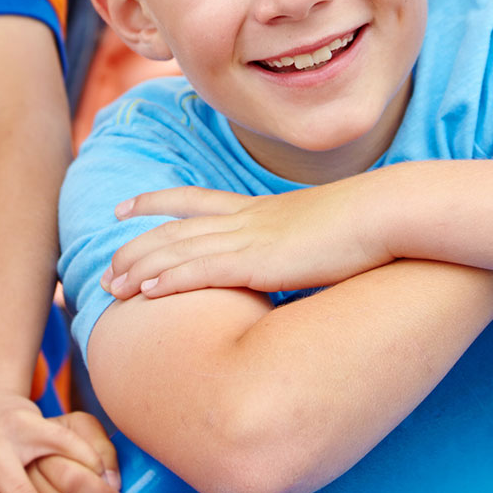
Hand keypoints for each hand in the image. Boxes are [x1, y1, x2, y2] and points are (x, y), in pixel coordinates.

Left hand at [104, 180, 394, 299]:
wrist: (387, 213)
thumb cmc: (370, 226)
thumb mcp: (327, 233)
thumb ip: (304, 245)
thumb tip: (304, 260)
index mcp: (260, 210)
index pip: (195, 200)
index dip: (156, 202)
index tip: (125, 205)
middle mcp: (247, 219)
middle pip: (175, 229)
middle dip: (136, 248)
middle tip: (104, 268)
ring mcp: (251, 238)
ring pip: (179, 249)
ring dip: (141, 268)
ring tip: (110, 286)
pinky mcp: (260, 260)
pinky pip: (202, 269)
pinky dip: (169, 279)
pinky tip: (145, 292)